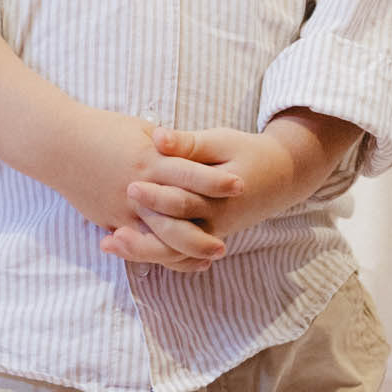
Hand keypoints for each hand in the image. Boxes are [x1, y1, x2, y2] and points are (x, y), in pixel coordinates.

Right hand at [58, 110, 240, 272]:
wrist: (58, 143)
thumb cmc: (102, 131)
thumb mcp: (139, 130)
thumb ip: (167, 146)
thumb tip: (190, 153)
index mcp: (150, 158)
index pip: (189, 172)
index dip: (215, 181)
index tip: (240, 186)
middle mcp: (139, 187)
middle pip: (176, 214)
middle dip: (201, 232)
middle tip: (224, 246)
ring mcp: (122, 207)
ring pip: (157, 237)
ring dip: (183, 251)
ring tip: (205, 259)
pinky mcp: (108, 218)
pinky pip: (135, 242)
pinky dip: (155, 253)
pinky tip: (173, 259)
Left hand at [105, 124, 310, 265]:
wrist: (281, 177)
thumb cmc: (246, 153)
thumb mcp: (222, 141)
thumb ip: (189, 143)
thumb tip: (158, 137)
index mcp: (219, 196)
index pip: (183, 202)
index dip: (156, 197)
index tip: (130, 187)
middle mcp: (216, 221)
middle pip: (175, 236)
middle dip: (142, 233)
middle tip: (111, 230)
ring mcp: (211, 233)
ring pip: (175, 252)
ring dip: (142, 250)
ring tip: (110, 243)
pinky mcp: (206, 236)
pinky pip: (178, 253)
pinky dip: (154, 254)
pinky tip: (126, 248)